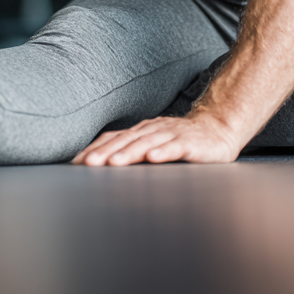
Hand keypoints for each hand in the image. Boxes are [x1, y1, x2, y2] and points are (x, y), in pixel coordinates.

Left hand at [72, 111, 240, 165]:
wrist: (217, 128)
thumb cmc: (180, 140)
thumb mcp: (153, 145)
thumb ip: (132, 152)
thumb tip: (102, 164)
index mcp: (140, 131)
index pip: (113, 138)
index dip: (95, 149)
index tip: (76, 162)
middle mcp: (152, 130)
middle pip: (125, 140)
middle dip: (106, 152)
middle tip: (88, 164)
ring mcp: (171, 134)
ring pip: (147, 143)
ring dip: (129, 152)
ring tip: (114, 163)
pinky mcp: (191, 143)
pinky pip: (176, 147)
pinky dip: (164, 152)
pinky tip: (154, 158)